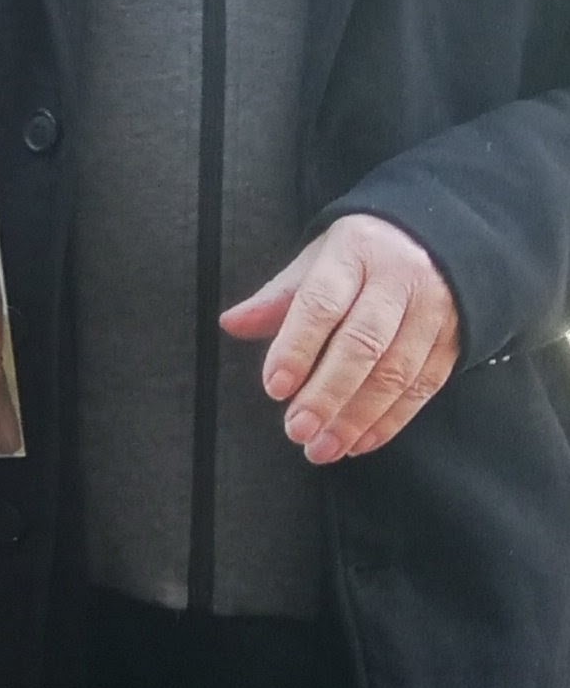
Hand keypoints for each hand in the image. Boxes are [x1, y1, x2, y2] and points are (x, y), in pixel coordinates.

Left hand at [221, 212, 460, 461]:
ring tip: (323, 447)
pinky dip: (390, 421)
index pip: (322, 303)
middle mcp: (400, 279)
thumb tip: (231, 324)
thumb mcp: (318, 260)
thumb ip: (278, 298)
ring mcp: (434, 310)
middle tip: (297, 430)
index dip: (297, 347)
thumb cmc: (361, 255)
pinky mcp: (455, 339)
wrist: (438, 240)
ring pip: (397, 372)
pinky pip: (424, 386)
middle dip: (327, 394)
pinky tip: (359, 442)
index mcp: (356, 252)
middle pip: (363, 344)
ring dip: (357, 418)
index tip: (275, 387)